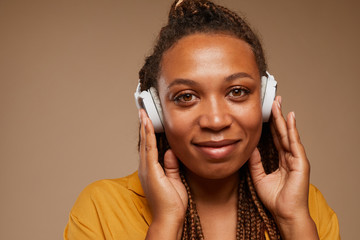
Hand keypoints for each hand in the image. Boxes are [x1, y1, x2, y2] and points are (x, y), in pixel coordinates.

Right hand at [138, 109, 187, 238]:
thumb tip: (170, 151)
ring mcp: (147, 168)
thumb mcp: (174, 179)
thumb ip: (171, 165)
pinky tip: (148, 124)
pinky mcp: (151, 170)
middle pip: (145, 141)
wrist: (169, 218)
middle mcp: (146, 167)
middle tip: (143, 110)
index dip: (148, 132)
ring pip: (146, 142)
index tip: (148, 120)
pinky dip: (149, 135)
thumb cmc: (172, 203)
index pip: (149, 146)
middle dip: (144, 125)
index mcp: (151, 169)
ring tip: (143, 112)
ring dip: (144, 126)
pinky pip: (150, 148)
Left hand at [248, 96, 318, 238]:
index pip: (275, 138)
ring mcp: (296, 159)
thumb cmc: (274, 198)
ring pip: (288, 134)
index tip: (267, 112)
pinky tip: (289, 119)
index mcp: (281, 160)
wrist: (284, 213)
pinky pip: (294, 143)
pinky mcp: (301, 163)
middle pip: (282, 133)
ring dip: (283, 119)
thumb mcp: (259, 176)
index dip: (271, 125)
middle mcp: (289, 157)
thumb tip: (250, 147)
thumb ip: (255, 162)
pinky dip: (292, 130)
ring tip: (278, 104)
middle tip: (274, 101)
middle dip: (277, 116)